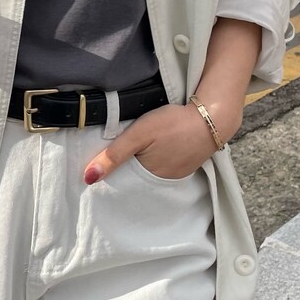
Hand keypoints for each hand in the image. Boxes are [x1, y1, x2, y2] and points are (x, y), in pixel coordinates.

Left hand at [82, 102, 241, 183]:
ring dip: (141, 166)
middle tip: (114, 156)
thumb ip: (114, 154)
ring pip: (150, 173)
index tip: (97, 167)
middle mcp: (162, 182)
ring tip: (133, 152)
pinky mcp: (186, 165)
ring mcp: (176, 174)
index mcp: (148, 177)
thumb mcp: (139, 134)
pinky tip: (153, 150)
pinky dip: (156, 161)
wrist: (211, 117)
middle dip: (124, 171)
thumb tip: (88, 178)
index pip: (121, 182)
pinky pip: (164, 167)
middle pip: (135, 179)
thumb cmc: (173, 123)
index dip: (110, 174)